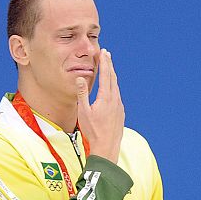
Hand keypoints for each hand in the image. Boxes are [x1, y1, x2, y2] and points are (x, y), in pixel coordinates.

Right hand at [76, 49, 124, 163]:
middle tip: (107, 55)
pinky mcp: (120, 113)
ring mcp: (119, 106)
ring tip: (109, 69)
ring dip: (112, 76)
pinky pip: (117, 95)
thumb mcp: (83, 112)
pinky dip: (114, 87)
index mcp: (106, 97)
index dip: (104, 63)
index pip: (106, 75)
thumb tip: (80, 78)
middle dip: (109, 65)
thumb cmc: (93, 130)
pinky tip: (111, 89)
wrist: (107, 147)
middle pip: (113, 78)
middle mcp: (115, 99)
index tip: (103, 52)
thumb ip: (82, 94)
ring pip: (116, 86)